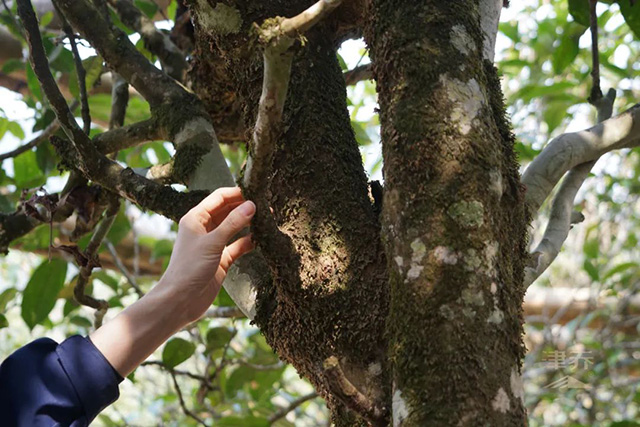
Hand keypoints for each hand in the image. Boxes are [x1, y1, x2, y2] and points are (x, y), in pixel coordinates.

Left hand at [90, 187, 255, 376]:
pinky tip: (261, 238)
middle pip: (228, 211)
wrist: (180, 301)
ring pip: (234, 228)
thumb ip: (233, 224)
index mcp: (196, 218)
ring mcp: (213, 244)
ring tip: (268, 219)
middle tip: (267, 205)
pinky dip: (248, 241)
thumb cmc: (189, 269)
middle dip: (245, 207)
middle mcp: (204, 229)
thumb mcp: (212, 243)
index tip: (257, 191)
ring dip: (249, 223)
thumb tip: (252, 205)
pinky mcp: (221, 259)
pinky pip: (238, 245)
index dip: (237, 193)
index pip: (219, 198)